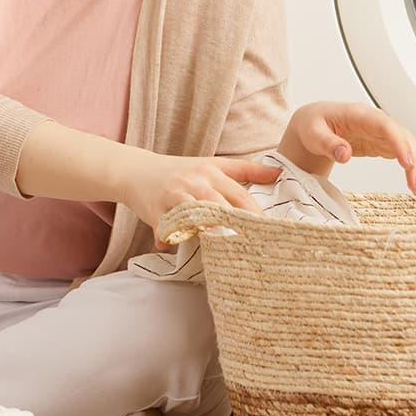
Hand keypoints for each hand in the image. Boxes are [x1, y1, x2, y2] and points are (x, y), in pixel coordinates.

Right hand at [119, 150, 283, 244]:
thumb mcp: (212, 165)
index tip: (270, 231)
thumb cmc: (179, 171)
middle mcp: (194, 182)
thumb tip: (279, 173)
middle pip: (219, 204)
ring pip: (193, 214)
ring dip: (207, 231)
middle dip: (236, 225)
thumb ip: (246, 170)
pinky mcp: (154, 208)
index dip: (255, 213)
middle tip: (253, 246)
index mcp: (211, 171)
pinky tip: (171, 246)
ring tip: (223, 251)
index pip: (238, 193)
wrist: (136, 170)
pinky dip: (169, 236)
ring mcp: (173, 195)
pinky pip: (165, 225)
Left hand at [283, 100, 415, 193]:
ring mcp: (382, 132)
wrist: (313, 124)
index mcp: (358, 114)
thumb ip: (328, 143)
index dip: (399, 143)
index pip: (385, 126)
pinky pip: (404, 154)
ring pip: (408, 146)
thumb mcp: (313, 134)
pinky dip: (413, 169)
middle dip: (415, 161)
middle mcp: (375, 121)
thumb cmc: (312, 125)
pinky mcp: (383, 143)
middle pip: (403, 137)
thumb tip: (344, 154)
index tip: (408, 163)